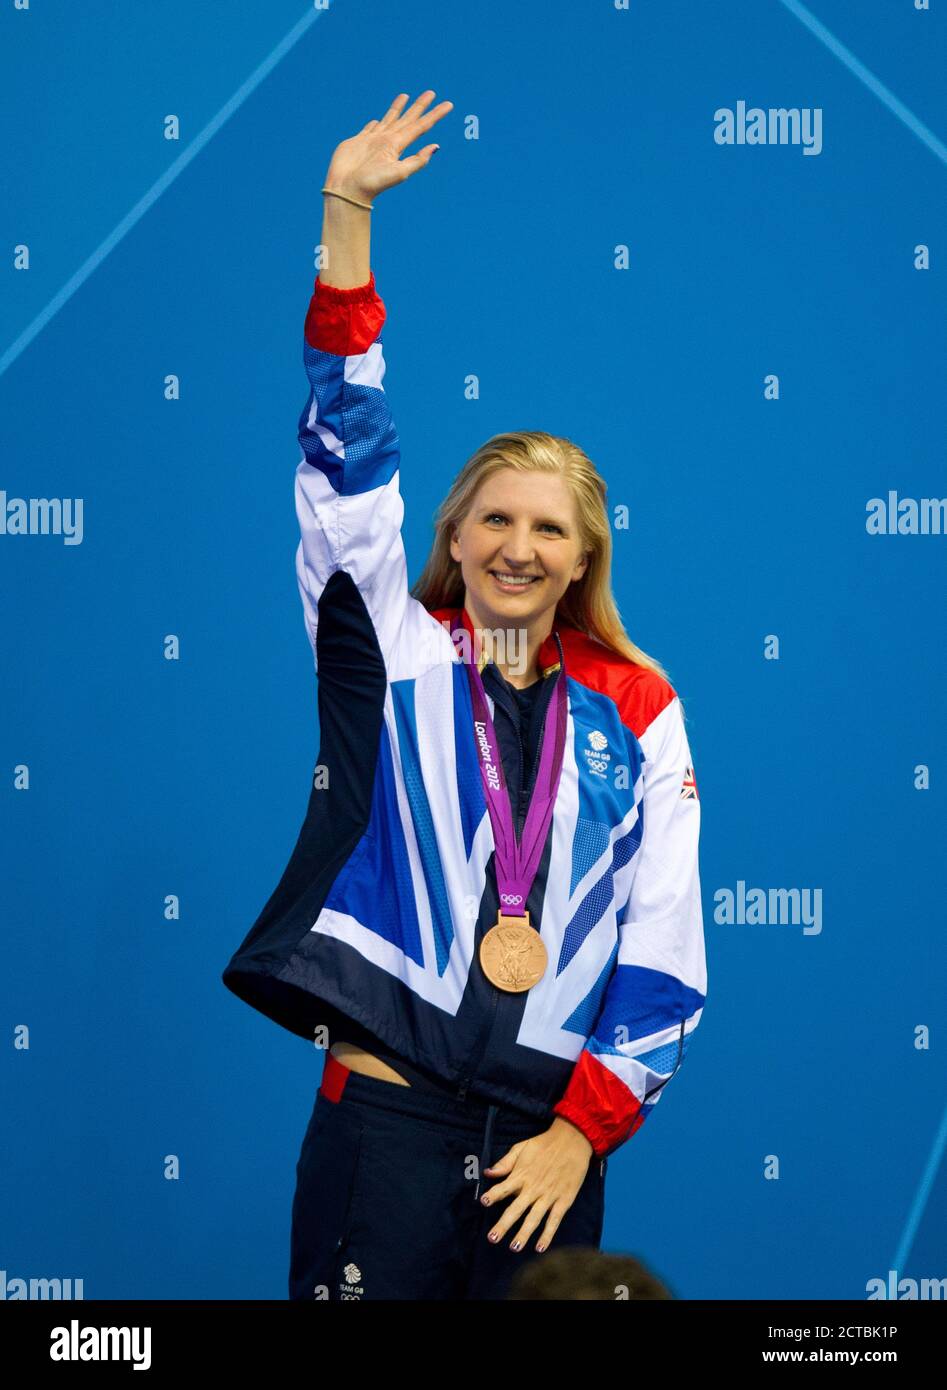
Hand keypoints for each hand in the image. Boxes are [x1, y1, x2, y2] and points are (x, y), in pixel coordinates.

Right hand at [324, 89, 452, 204]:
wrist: (347, 189)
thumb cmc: (372, 183)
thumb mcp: (399, 172)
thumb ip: (417, 160)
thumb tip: (436, 146)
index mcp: (398, 145)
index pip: (421, 126)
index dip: (434, 115)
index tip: (448, 105)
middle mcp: (388, 141)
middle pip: (408, 119)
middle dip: (419, 106)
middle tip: (431, 93)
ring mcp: (373, 140)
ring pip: (389, 119)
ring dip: (398, 108)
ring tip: (406, 96)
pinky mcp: (358, 141)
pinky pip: (369, 129)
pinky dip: (375, 123)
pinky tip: (377, 120)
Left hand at [479, 1117, 594, 1253]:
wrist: (572, 1141)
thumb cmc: (544, 1144)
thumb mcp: (522, 1147)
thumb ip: (505, 1162)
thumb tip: (488, 1173)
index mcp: (522, 1174)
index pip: (504, 1187)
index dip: (494, 1194)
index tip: (483, 1202)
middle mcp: (533, 1188)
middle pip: (516, 1209)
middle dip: (503, 1224)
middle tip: (492, 1238)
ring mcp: (549, 1196)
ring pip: (534, 1218)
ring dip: (523, 1234)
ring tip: (514, 1247)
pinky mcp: (563, 1200)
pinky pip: (554, 1221)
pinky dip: (547, 1235)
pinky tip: (540, 1247)